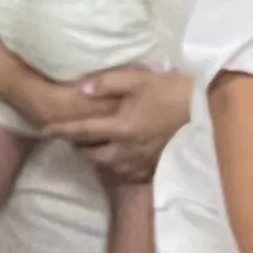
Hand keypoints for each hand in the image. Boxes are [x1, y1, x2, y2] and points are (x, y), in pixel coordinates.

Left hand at [46, 66, 191, 183]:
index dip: (62, 130)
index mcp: (121, 127)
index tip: (45, 130)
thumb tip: (81, 90)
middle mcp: (127, 150)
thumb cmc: (173, 91)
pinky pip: (129, 173)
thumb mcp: (139, 79)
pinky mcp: (156, 168)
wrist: (207, 112)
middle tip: (75, 138)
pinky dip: (119, 167)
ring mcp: (142, 162)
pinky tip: (121, 158)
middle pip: (93, 155)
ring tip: (96, 148)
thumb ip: (108, 84)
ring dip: (98, 159)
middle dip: (80, 148)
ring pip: (110, 167)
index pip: (83, 131)